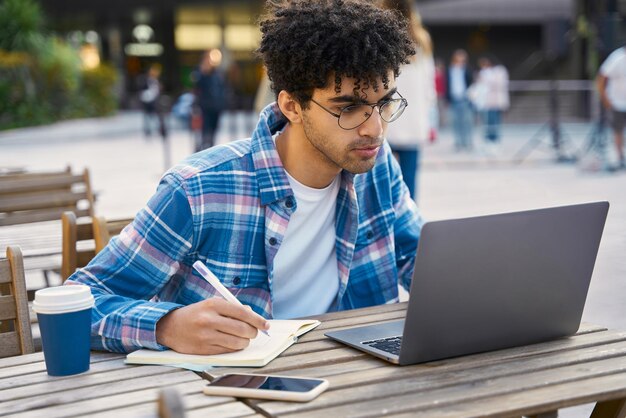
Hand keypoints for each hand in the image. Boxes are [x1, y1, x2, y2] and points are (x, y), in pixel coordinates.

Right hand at [155, 298, 269, 354]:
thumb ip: (233, 308)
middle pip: (243, 329)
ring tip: (242, 338)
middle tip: (254, 332)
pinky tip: (232, 343)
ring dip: (245, 342)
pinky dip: (234, 348)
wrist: (170, 326)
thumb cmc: (196, 314)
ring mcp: (206, 336)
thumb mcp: (212, 304)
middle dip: (253, 332)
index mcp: (213, 304)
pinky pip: (228, 351)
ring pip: (237, 342)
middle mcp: (209, 319)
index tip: (266, 325)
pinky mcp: (203, 349)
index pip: (243, 313)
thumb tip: (253, 314)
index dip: (258, 320)